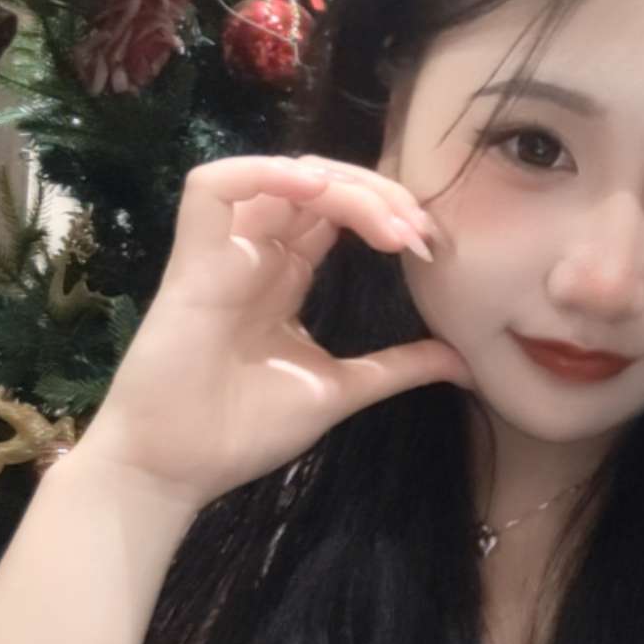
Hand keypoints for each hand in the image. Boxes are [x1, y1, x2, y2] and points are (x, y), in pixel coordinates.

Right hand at [71, 155, 470, 510]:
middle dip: (378, 195)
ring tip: (389, 222)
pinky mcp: (191, 260)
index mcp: (287, 275)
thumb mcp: (341, 389)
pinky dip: (267, 174)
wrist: (180, 469)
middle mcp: (257, 253)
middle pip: (319, 186)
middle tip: (420, 231)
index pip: (339, 213)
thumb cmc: (246, 429)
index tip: (431, 248)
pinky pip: (215, 188)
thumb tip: (464, 363)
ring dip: (342, 185)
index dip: (388, 215)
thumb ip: (398, 367)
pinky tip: (318, 192)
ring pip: (281, 177)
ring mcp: (224, 252)